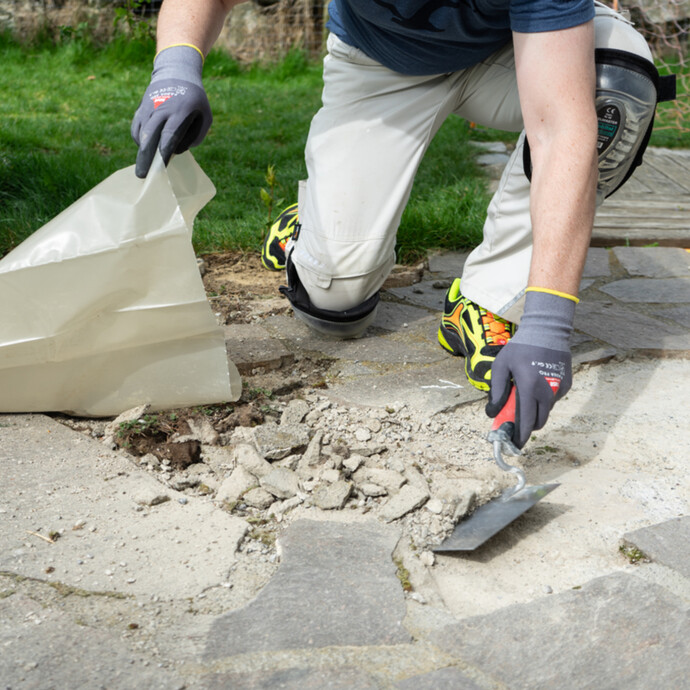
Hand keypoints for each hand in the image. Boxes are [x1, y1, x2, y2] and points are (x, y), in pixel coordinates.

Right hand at [131, 45, 211, 177]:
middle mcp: (161, 109)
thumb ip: (197, 135)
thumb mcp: (205, 115)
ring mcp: (149, 107)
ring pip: (140, 133)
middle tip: (142, 176)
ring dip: (141, 151)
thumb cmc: (195, 99)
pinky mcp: (141, 108)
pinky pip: (136, 127)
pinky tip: (145, 148)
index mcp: (179, 111)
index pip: (168, 135)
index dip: (163, 152)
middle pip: (149, 136)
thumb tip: (179, 151)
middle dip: (145, 157)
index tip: (160, 168)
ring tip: (144, 166)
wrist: (176, 71)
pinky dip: (139, 140)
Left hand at [486, 341, 571, 448]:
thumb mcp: (501, 366)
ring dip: (535, 410)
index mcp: (529, 388)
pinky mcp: (566, 385)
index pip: (525, 422)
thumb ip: (497, 390)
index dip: (520, 436)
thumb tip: (493, 412)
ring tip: (524, 395)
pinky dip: (543, 399)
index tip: (514, 445)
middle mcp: (547, 392)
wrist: (547, 330)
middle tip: (515, 420)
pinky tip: (536, 383)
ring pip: (546, 411)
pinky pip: (553, 400)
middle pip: (538, 422)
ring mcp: (559, 389)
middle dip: (527, 425)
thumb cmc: (520, 347)